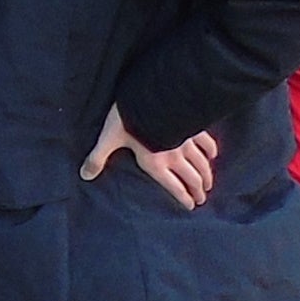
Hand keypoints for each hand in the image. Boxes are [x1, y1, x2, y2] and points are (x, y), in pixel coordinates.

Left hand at [83, 105, 217, 209]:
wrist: (153, 94)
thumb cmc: (129, 118)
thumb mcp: (109, 139)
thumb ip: (98, 158)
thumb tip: (85, 175)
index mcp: (156, 163)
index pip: (174, 186)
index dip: (184, 198)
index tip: (191, 206)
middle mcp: (174, 156)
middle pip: (191, 177)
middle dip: (198, 190)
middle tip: (202, 199)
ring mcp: (186, 142)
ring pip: (202, 163)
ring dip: (207, 174)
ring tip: (209, 184)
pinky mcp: (193, 126)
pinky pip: (206, 141)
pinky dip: (211, 150)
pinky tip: (214, 154)